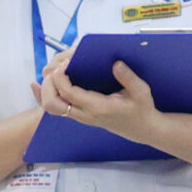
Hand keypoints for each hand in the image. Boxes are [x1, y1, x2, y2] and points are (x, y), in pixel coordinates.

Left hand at [36, 54, 159, 140]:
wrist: (143, 129)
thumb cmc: (142, 109)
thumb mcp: (141, 92)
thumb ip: (128, 78)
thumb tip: (116, 63)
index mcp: (97, 107)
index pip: (68, 93)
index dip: (61, 76)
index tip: (67, 62)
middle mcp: (85, 114)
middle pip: (52, 103)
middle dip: (48, 84)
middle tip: (58, 67)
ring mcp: (81, 117)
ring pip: (51, 107)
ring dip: (47, 89)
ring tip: (57, 72)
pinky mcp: (81, 115)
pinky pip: (58, 107)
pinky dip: (50, 94)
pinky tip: (52, 80)